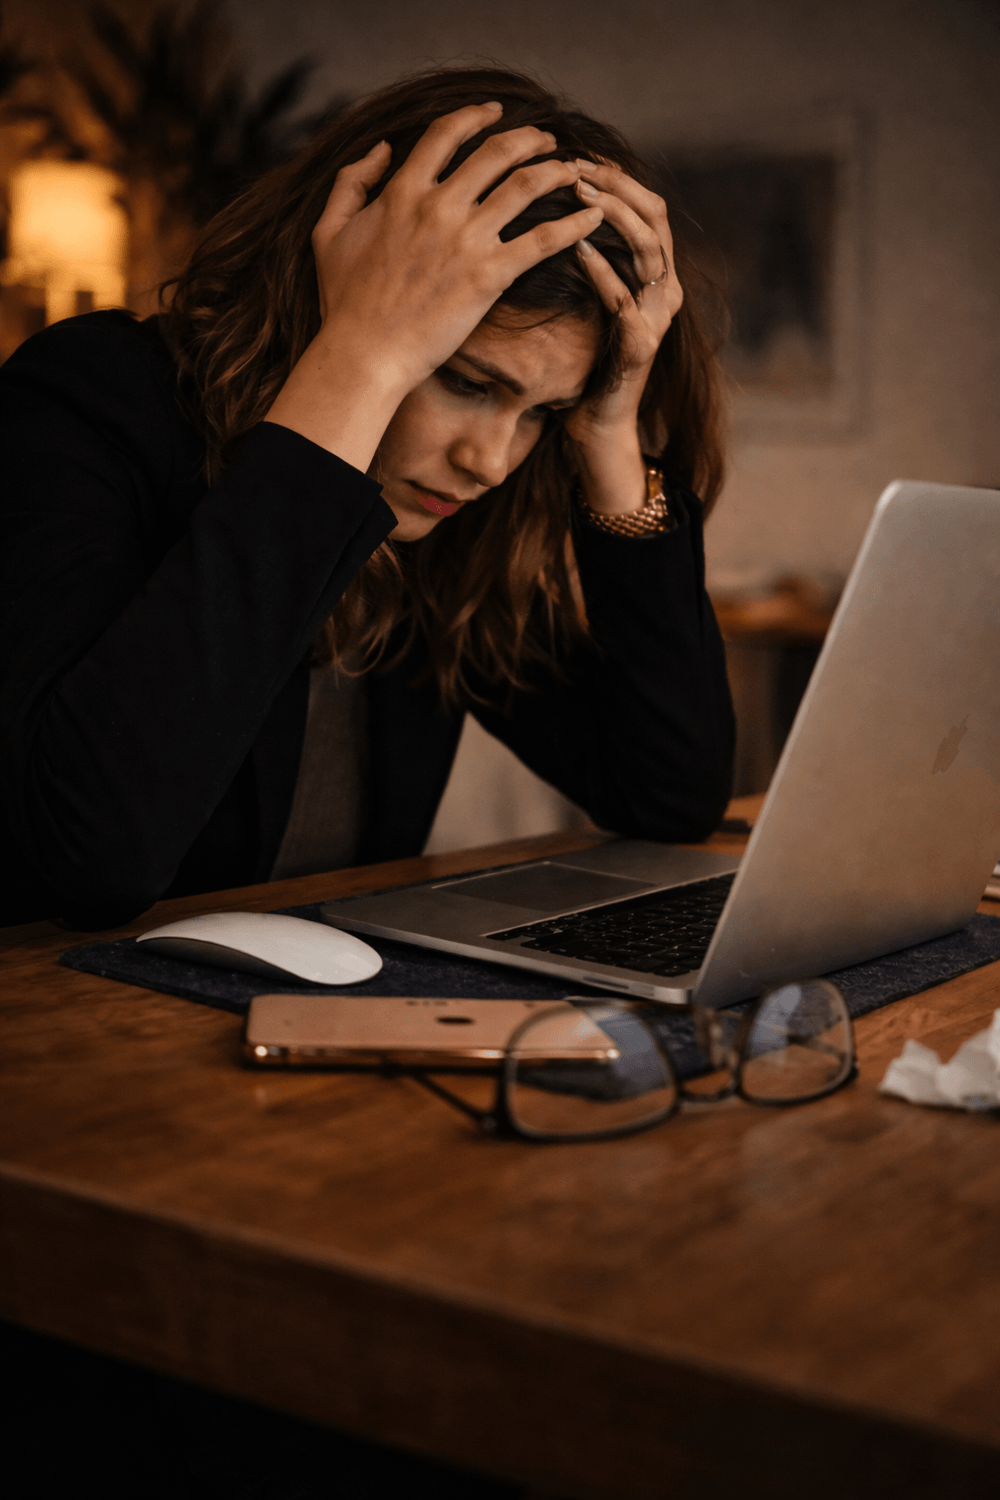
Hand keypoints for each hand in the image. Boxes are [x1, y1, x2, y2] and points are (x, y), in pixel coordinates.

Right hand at [266, 104, 602, 471]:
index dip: (475, 116)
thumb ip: (351, 183)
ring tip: (575, 171)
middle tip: (548, 141)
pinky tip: (593, 218)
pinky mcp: (489, 276)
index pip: (445, 134)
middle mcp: (438, 206)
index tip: (495, 112)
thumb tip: (380, 149)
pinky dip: (572, 224)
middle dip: (528, 139)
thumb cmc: (344, 302)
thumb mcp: (329, 232)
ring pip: (525, 186)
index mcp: (402, 191)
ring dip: (556, 171)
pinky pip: (542, 240)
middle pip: (495, 152)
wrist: (365, 354)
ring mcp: (466, 240)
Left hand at [563, 162, 683, 514]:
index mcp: (655, 275)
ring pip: (649, 252)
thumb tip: (552, 208)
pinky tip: (577, 252)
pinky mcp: (641, 349)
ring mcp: (657, 320)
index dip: (618, 176)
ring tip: (580, 196)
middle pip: (655, 217)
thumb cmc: (584, 363)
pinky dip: (604, 275)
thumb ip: (585, 259)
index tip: (579, 153)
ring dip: (615, 219)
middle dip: (618, 186)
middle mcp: (665, 292)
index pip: (647, 206)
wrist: (597, 427)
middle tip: (578, 165)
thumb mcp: (586, 301)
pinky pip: (626, 304)